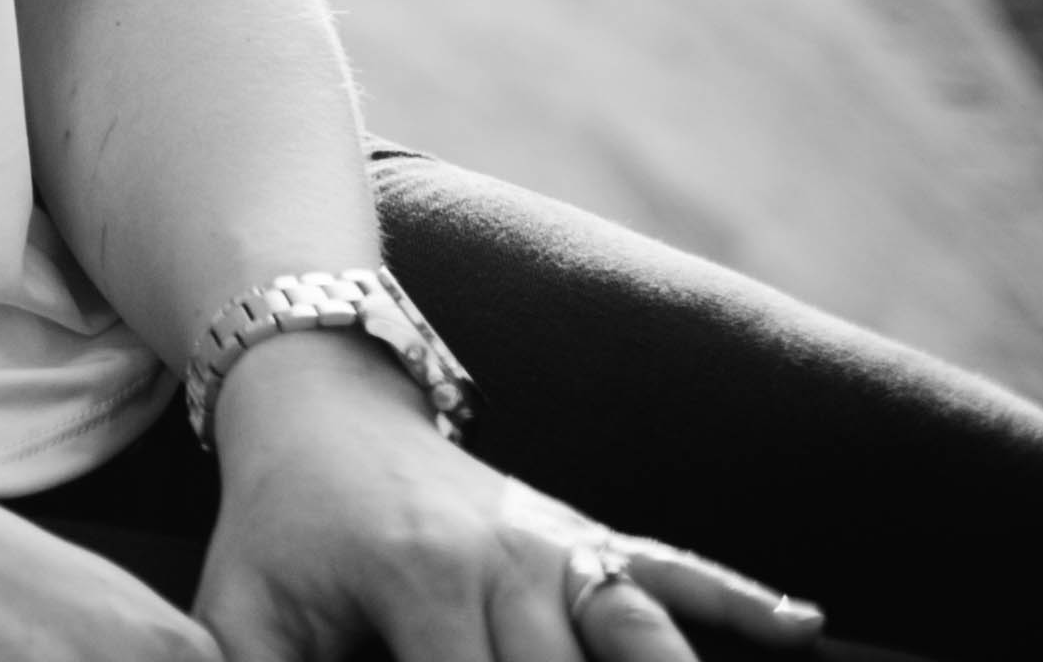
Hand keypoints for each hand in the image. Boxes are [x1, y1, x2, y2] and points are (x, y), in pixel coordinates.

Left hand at [196, 336, 825, 661]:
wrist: (317, 403)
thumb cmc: (275, 527)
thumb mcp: (241, 611)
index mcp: (420, 577)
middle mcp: (511, 558)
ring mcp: (563, 542)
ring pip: (640, 640)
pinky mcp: (593, 536)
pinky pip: (677, 569)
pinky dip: (738, 600)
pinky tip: (800, 628)